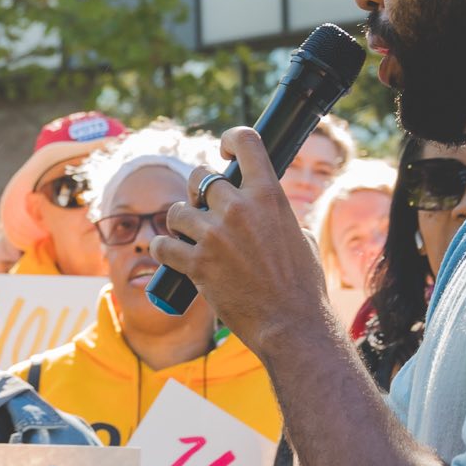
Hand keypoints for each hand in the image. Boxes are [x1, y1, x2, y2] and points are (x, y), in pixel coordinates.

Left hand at [150, 126, 335, 353]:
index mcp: (269, 196)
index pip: (245, 142)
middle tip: (204, 210)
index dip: (230, 140)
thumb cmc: (302, 286)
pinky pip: (162, 244)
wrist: (291, 324)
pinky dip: (163, 249)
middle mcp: (238, 208)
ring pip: (177, 210)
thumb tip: (265, 208)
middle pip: (200, 177)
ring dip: (180, 222)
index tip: (225, 152)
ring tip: (188, 235)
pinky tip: (170, 254)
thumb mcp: (300, 237)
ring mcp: (214, 235)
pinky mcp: (195, 264)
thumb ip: (276, 215)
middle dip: (198, 193)